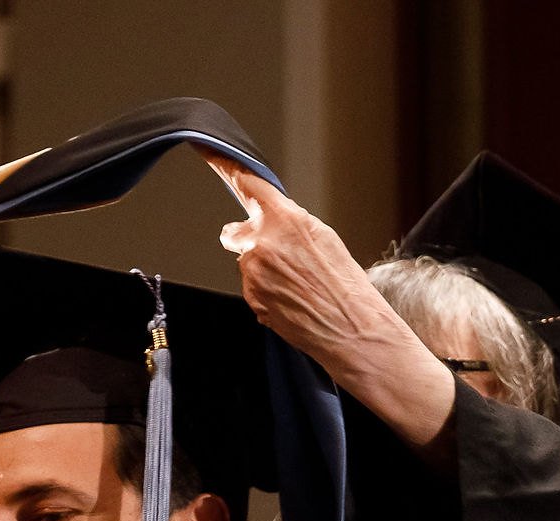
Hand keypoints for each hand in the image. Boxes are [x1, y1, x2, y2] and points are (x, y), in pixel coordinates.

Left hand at [202, 154, 455, 454]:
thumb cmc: (346, 287)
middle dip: (253, 240)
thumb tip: (263, 220)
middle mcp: (262, 243)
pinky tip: (292, 300)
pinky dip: (266, 291)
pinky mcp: (251, 298)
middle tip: (285, 260)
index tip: (207, 150)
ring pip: (247, 262)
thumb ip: (287, 224)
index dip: (225, 167)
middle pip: (238, 232)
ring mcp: (253, 273)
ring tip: (298, 286)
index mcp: (285, 219)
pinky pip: (251, 287)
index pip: (247, 185)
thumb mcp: (324, 239)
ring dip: (263, 270)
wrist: (351, 330)